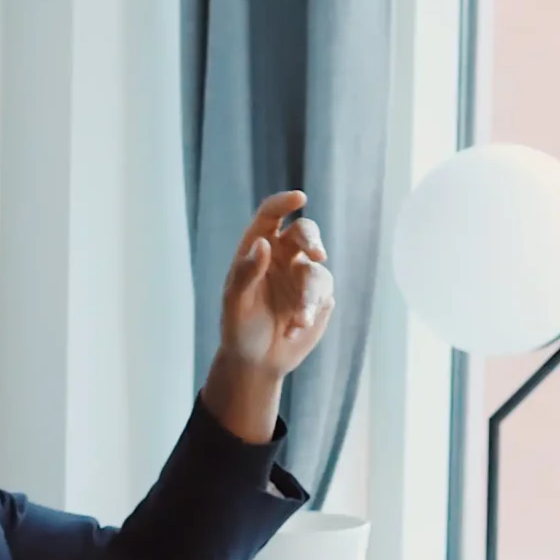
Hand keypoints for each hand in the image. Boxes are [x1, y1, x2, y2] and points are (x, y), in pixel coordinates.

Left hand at [201, 192, 334, 444]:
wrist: (256, 361)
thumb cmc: (238, 327)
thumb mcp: (235, 302)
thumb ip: (246, 273)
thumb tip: (263, 243)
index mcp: (258, 248)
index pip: (271, 216)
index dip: (284, 202)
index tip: (299, 197)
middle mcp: (284, 256)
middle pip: (305, 232)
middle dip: (313, 240)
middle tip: (317, 254)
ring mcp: (304, 277)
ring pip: (318, 270)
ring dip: (309, 296)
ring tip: (297, 321)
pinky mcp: (320, 299)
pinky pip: (324, 296)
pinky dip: (309, 313)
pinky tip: (293, 329)